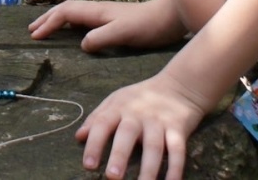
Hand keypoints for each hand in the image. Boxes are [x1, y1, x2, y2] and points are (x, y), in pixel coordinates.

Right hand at [28, 0, 184, 52]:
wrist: (169, 17)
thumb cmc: (147, 25)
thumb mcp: (124, 33)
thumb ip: (102, 37)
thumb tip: (81, 44)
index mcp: (96, 11)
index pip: (65, 13)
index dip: (49, 23)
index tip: (35, 36)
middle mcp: (97, 10)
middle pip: (65, 9)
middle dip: (47, 19)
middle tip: (31, 31)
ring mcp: (104, 14)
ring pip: (73, 13)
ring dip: (56, 20)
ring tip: (44, 29)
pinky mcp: (111, 21)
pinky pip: (82, 20)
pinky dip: (69, 24)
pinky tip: (72, 32)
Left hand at [78, 74, 208, 179]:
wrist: (178, 86)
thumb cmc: (140, 98)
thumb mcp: (116, 100)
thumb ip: (97, 118)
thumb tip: (78, 137)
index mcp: (119, 107)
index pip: (103, 124)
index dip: (94, 144)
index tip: (89, 166)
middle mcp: (138, 114)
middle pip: (127, 134)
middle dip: (119, 156)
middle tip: (112, 177)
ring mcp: (159, 122)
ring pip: (154, 146)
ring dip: (148, 168)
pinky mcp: (178, 129)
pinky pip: (178, 150)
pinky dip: (176, 167)